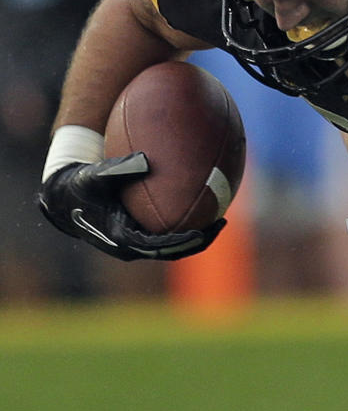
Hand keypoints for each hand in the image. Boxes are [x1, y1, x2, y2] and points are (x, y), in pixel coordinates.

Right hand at [38, 155, 223, 260]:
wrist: (65, 198)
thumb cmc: (80, 185)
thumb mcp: (93, 176)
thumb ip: (117, 169)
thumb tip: (144, 159)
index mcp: (122, 237)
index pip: (158, 247)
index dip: (181, 242)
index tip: (200, 233)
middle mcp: (132, 246)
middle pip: (172, 251)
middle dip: (198, 241)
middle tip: (219, 225)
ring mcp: (137, 243)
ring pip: (172, 245)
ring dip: (196, 236)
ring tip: (219, 219)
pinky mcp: (140, 234)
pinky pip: (167, 232)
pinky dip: (185, 223)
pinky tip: (203, 205)